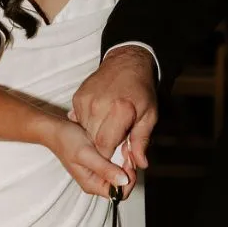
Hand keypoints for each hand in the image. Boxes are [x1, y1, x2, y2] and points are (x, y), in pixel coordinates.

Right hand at [48, 119, 135, 198]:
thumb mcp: (86, 154)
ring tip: (125, 147)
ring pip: (121, 174)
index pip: (119, 193)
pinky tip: (121, 146)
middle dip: (129, 170)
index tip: (128, 161)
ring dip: (126, 162)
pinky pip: (116, 165)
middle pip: (122, 185)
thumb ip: (104, 169)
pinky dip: (122, 157)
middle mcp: (96, 182)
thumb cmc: (67, 141)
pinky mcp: (100, 164)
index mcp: (92, 185)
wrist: (56, 130)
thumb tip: (123, 181)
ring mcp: (98, 173)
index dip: (128, 179)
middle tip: (128, 151)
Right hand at [71, 46, 157, 167]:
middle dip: (103, 146)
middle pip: (93, 140)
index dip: (108, 155)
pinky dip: (89, 122)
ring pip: (85, 131)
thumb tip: (140, 164)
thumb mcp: (149, 116)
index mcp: (120, 110)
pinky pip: (80, 119)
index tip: (115, 156)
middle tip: (115, 140)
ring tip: (109, 125)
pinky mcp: (78, 97)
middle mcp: (99, 105)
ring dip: (95, 134)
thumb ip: (141, 141)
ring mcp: (86, 100)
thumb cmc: (141, 91)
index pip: (104, 145)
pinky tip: (101, 115)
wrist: (127, 63)